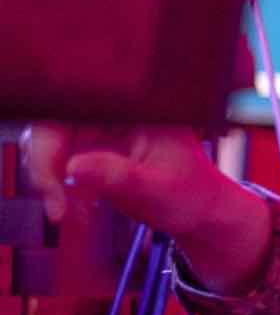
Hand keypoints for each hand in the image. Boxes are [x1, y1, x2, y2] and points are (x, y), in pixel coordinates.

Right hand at [23, 122, 272, 293]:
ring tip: (66, 210)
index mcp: (136, 108)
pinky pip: (53, 158)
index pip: (78, 104)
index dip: (55, 136)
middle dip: (46, 163)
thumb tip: (73, 167)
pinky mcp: (88, 145)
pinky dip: (55, 183)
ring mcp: (98, 127)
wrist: (199, 208)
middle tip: (57, 203)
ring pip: (46, 140)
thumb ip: (119, 177)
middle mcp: (113, 111)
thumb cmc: (191, 193)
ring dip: (47, 176)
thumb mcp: (158, 189)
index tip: (58, 172)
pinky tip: (74, 206)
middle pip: (53, 122)